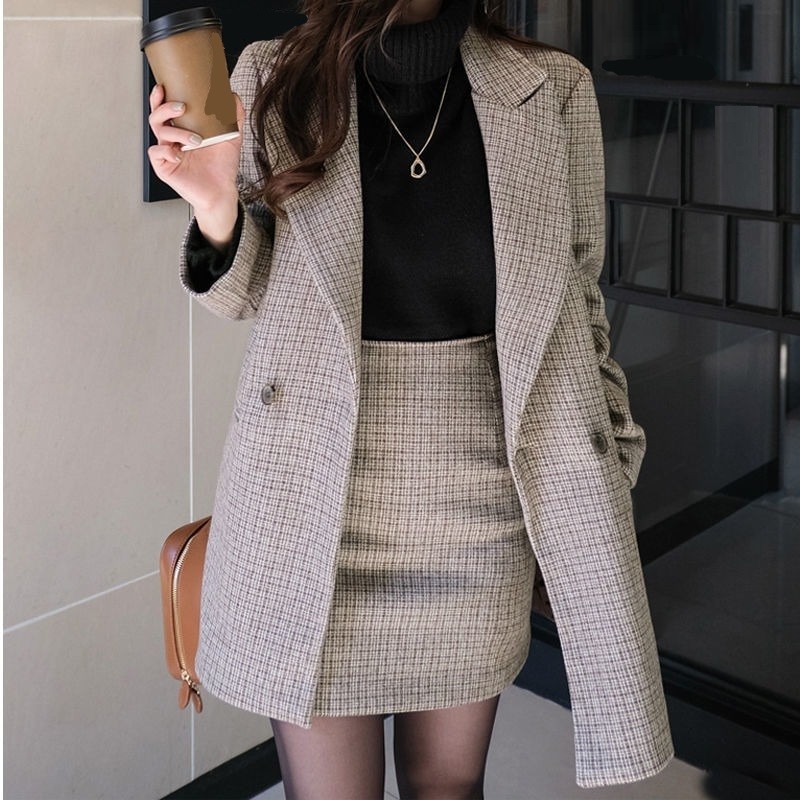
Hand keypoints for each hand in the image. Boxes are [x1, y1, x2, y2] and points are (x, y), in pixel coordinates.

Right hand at [147, 83, 241, 212]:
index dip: (160, 97)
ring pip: (159, 133)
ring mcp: (167, 153)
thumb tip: (233, 96)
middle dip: (165, 108)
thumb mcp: (231, 138)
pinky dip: (165, 151)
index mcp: (182, 130)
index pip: (166, 109)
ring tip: (196, 140)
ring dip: (177, 132)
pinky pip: (156, 153)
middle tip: (181, 107)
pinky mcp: (164, 167)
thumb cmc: (222, 167)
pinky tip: (178, 154)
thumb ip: (233, 116)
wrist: (222, 192)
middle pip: (156, 117)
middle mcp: (172, 140)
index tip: (164, 87)